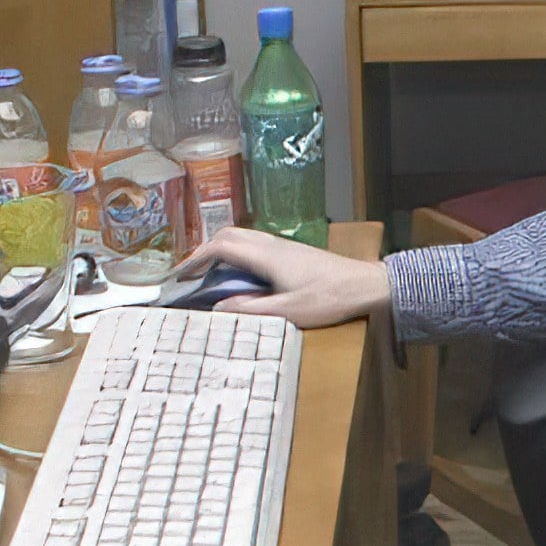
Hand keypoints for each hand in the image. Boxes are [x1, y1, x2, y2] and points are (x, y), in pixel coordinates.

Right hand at [181, 227, 391, 329]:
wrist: (365, 285)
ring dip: (221, 250)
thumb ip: (253, 309)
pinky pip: (254, 244)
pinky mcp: (291, 251)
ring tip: (209, 273)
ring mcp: (282, 245)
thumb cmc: (330, 298)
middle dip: (204, 250)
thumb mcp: (290, 311)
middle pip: (228, 234)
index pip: (221, 245)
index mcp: (267, 255)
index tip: (180, 274)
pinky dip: (237, 253)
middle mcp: (272, 244)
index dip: (196, 257)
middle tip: (190, 274)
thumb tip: (218, 306)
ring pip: (242, 236)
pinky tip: (238, 273)